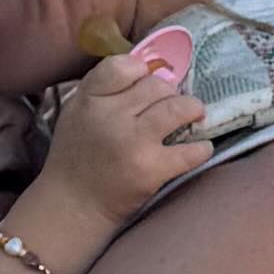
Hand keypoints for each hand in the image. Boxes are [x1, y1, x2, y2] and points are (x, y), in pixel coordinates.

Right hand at [26, 31, 212, 248]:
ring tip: (195, 114)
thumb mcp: (77, 113)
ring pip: (177, 108)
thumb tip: (151, 69)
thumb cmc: (77, 158)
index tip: (147, 81)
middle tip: (172, 104)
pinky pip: (190, 151)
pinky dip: (201, 149)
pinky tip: (201, 149)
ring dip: (192, 109)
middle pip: (156, 85)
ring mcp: (133, 143)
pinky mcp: (151, 169)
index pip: (124, 66)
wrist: (72, 207)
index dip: (141, 70)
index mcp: (89, 100)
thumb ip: (105, 90)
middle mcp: (110, 117)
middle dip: (169, 93)